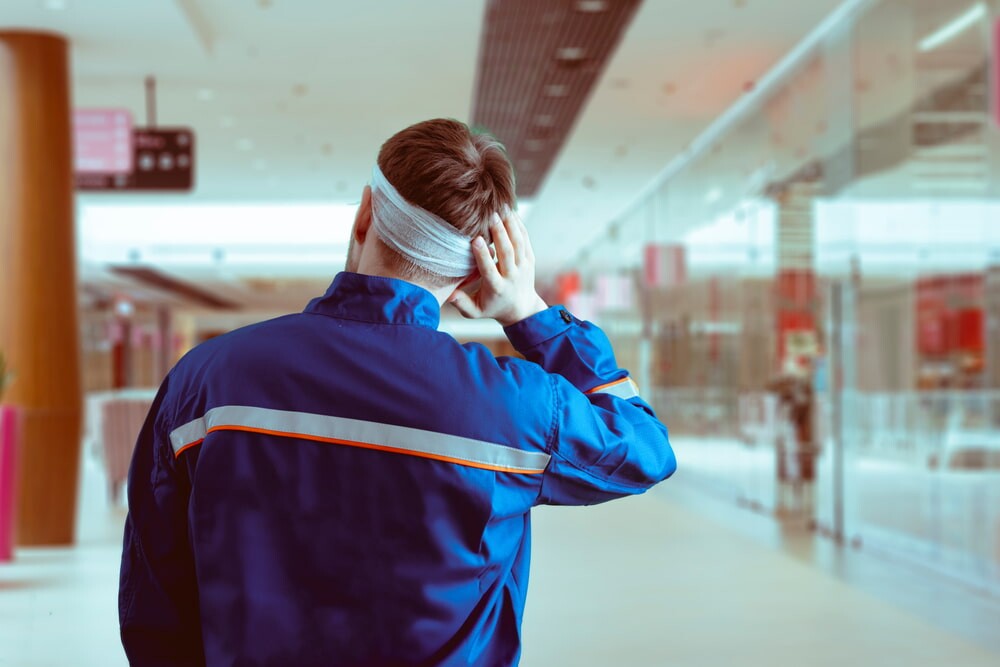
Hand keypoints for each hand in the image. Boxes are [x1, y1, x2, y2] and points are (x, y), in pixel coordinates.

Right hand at [449, 208, 546, 326]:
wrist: (521, 309)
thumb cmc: (493, 307)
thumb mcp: (475, 311)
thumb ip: (461, 304)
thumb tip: (448, 294)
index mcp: (497, 288)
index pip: (490, 270)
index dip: (483, 255)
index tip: (475, 240)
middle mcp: (512, 276)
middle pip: (508, 252)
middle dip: (500, 233)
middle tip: (492, 215)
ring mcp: (523, 267)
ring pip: (518, 243)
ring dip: (511, 225)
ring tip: (502, 208)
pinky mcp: (529, 259)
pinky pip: (525, 240)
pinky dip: (519, 225)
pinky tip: (511, 212)